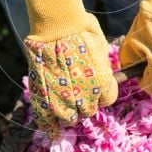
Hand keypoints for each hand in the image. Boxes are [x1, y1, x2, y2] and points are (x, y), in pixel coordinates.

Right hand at [21, 0, 117, 135]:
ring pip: (69, 119)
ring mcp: (64, 101)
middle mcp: (87, 98)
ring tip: (61, 101)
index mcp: (104, 86)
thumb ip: (100, 66)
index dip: (99, 93)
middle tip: (75, 89)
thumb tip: (97, 69)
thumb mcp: (100, 47)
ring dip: (67, 112)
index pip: (107, 101)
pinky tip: (50, 124)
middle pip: (88, 111)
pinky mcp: (44, 101)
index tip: (93, 85)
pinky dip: (48, 124)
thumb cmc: (82, 30)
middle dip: (83, 102)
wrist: (58, 26)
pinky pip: (46, 121)